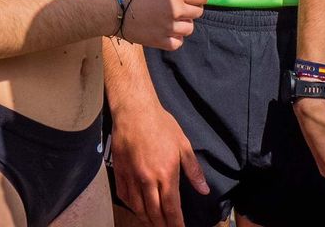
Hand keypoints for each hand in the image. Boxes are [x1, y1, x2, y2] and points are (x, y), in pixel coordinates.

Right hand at [108, 95, 208, 226]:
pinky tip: (137, 208)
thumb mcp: (183, 145)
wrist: (134, 110)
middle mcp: (148, 180)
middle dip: (162, 225)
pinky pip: (124, 196)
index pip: (171, 208)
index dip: (175, 223)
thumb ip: (193, 170)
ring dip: (146, 219)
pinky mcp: (120, 171)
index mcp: (166, 174)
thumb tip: (204, 190)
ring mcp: (132, 177)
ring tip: (153, 223)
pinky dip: (131, 206)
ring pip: (138, 208)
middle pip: (154, 213)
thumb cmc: (161, 124)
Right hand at [114, 0, 207, 50]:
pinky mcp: (160, 40)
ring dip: (185, 23)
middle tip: (183, 3)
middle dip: (193, 7)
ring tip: (176, 18)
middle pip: (198, 12)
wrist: (110, 9)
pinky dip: (176, 38)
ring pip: (189, 28)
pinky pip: (177, 43)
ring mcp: (168, 27)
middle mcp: (176, 10)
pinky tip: (168, 31)